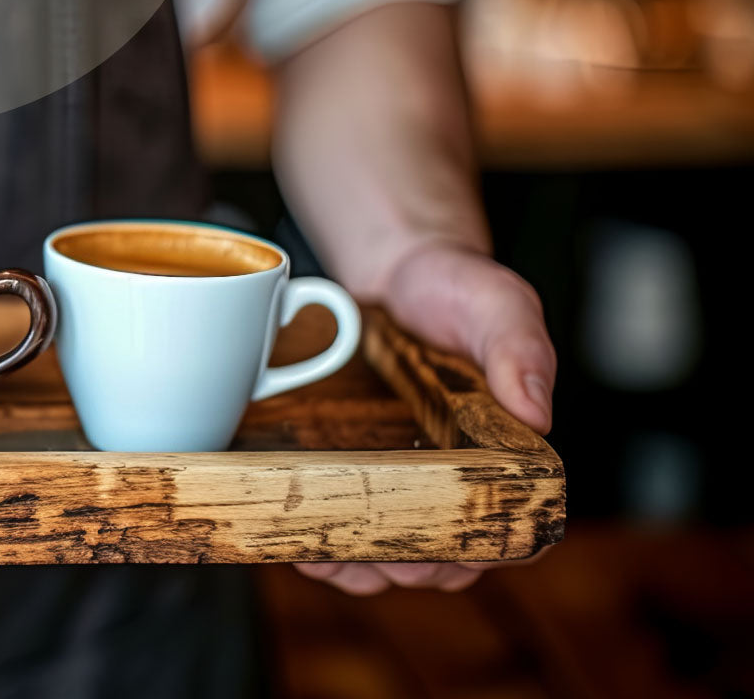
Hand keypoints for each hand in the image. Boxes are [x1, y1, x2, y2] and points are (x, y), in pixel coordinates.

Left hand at [296, 241, 555, 595]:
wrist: (395, 268)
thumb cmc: (457, 289)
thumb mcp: (500, 306)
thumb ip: (521, 351)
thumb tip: (536, 413)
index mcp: (506, 455)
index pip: (510, 529)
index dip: (483, 555)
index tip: (450, 560)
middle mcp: (454, 476)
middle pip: (443, 554)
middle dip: (411, 567)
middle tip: (378, 561)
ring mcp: (401, 476)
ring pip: (387, 549)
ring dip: (359, 566)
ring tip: (327, 559)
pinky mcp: (351, 465)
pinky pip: (339, 517)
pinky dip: (320, 539)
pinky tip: (298, 541)